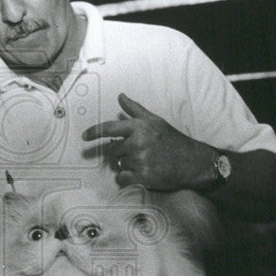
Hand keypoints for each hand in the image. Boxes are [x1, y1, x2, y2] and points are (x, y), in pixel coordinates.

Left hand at [81, 93, 216, 190]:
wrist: (191, 162)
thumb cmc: (172, 140)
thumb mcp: (155, 121)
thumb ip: (135, 109)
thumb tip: (120, 96)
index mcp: (139, 127)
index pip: (110, 128)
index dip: (94, 132)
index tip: (84, 136)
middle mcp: (138, 142)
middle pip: (113, 151)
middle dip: (120, 153)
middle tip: (137, 154)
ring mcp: (140, 160)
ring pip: (119, 165)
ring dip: (127, 166)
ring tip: (144, 163)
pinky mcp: (143, 177)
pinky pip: (122, 179)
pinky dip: (126, 179)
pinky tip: (139, 175)